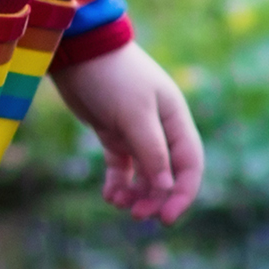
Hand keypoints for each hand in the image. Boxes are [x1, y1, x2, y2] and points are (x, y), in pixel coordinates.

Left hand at [55, 41, 205, 221]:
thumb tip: (166, 187)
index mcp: (175, 120)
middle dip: (155, 197)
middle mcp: (160, 128)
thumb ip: (152, 151)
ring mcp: (136, 131)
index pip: (190, 164)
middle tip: (137, 216)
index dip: (183, 193)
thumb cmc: (113, 77)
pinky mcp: (113, 132)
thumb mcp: (135, 115)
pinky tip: (110, 195)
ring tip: (119, 204)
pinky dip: (119, 183)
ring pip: (145, 173)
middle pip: (168, 173)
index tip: (166, 218)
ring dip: (136, 193)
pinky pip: (123, 166)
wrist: (78, 50)